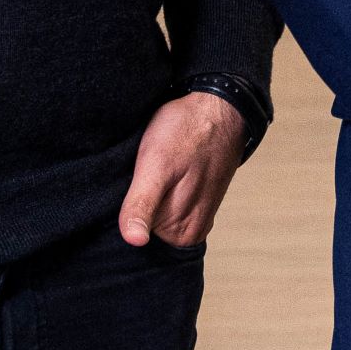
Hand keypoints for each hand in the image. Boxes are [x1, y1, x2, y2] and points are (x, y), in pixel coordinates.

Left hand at [119, 90, 248, 247]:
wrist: (220, 108)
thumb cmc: (187, 130)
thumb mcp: (155, 165)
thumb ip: (142, 205)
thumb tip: (134, 241)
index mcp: (180, 232)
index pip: (135, 233)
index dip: (130, 205)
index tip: (141, 181)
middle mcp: (191, 233)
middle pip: (148, 227)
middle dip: (142, 200)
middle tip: (152, 171)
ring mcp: (197, 218)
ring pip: (157, 215)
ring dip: (153, 195)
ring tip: (162, 170)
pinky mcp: (199, 204)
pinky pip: (170, 206)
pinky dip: (164, 191)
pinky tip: (169, 172)